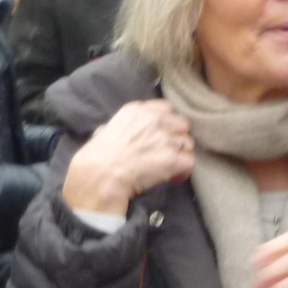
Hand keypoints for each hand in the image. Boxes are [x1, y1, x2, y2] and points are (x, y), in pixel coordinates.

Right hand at [62, 100, 193, 216]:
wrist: (99, 175)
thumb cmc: (97, 158)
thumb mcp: (105, 130)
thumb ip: (121, 126)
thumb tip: (116, 131)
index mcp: (137, 111)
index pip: (167, 109)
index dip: (168, 124)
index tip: (163, 135)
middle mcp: (154, 120)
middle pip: (182, 124)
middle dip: (177, 138)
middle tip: (168, 152)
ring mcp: (164, 138)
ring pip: (188, 143)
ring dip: (180, 155)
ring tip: (169, 167)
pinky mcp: (171, 158)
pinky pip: (189, 162)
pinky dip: (183, 172)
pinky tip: (173, 178)